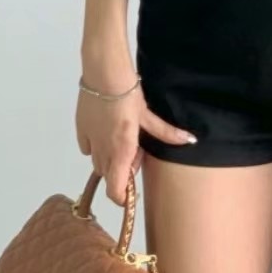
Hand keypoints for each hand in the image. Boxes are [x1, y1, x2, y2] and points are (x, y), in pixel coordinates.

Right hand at [75, 73, 197, 206]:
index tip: (132, 189)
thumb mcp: (148, 116)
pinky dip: (97, 146)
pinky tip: (106, 130)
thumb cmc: (128, 95)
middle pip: (110, 176)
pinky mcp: (80, 131)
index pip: (115, 191)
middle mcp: (103, 152)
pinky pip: (88, 148)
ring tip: (122, 138)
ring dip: (110, 158)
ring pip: (98, 163)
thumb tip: (190, 140)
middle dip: (122, 170)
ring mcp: (89, 142)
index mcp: (121, 152)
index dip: (122, 198)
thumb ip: (166, 133)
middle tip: (135, 149)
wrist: (103, 74)